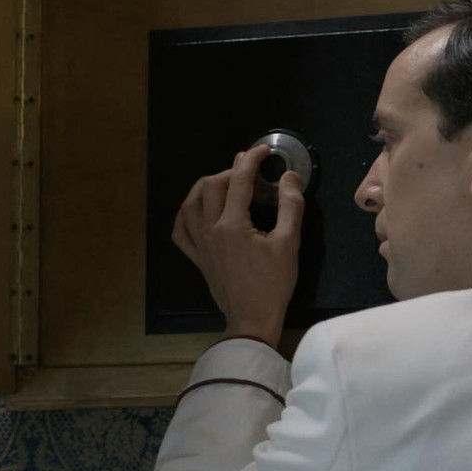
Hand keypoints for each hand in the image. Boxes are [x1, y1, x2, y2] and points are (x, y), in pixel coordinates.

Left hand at [172, 145, 304, 346]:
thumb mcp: (289, 243)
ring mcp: (199, 244)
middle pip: (211, 186)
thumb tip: (289, 177)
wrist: (252, 319)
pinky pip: (181, 230)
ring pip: (191, 203)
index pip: (239, 180)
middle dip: (230, 171)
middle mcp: (210, 229)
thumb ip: (290, 206)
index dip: (252, 160)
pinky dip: (187, 213)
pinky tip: (198, 210)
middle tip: (250, 171)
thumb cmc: (273, 284)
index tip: (264, 151)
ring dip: (206, 186)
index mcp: (232, 224)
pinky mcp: (196, 257)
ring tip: (224, 183)